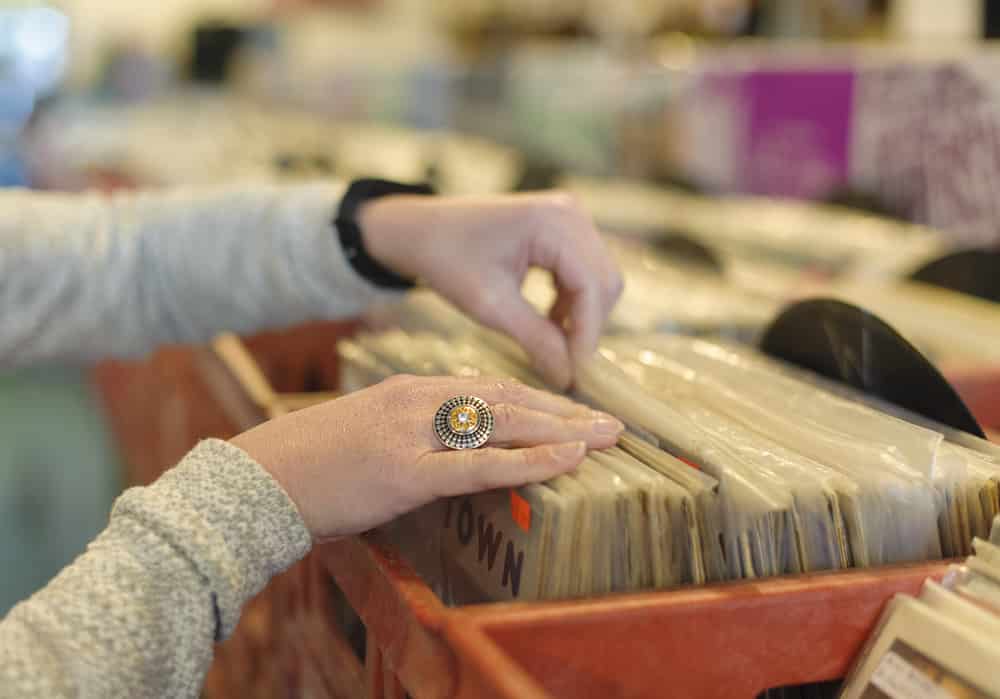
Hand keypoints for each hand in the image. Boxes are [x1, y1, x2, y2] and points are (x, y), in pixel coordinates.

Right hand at [230, 374, 623, 540]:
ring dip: (560, 431)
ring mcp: (411, 433)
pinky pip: (479, 466)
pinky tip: (565, 461)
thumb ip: (414, 432)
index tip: (574, 410)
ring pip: (502, 424)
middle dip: (563, 412)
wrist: (257, 480)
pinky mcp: (403, 472)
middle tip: (611, 423)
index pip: (488, 388)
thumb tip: (458, 448)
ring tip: (604, 438)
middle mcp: (416, 401)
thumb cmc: (311, 464)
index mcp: (409, 390)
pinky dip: (528, 463)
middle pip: (507, 399)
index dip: (538, 399)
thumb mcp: (368, 432)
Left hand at [359, 191, 622, 389]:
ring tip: (552, 345)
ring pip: (600, 280)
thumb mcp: (489, 306)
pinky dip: (573, 301)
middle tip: (564, 366)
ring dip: (582, 316)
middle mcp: (570, 212)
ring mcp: (571, 216)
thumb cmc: (447, 260)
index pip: (592, 286)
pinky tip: (548, 321)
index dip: (588, 335)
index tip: (575, 376)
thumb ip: (535, 339)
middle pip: (605, 282)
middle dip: (588, 326)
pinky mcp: (566, 227)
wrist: (422, 231)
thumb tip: (569, 378)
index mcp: (552, 222)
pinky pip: (586, 271)